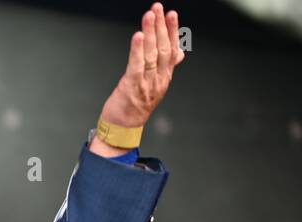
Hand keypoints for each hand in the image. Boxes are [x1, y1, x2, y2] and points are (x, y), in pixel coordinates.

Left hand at [98, 3, 184, 131]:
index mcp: (165, 77)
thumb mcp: (154, 85)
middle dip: (162, 26)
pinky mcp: (132, 87)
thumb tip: (179, 52)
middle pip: (164, 48)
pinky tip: (138, 35)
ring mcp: (146, 83)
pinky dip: (138, 49)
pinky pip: (137, 65)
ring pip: (152, 54)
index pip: (172, 49)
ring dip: (150, 32)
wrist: (122, 130)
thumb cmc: (135, 107)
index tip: (172, 14)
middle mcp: (159, 79)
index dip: (172, 31)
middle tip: (159, 8)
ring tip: (150, 15)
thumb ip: (166, 67)